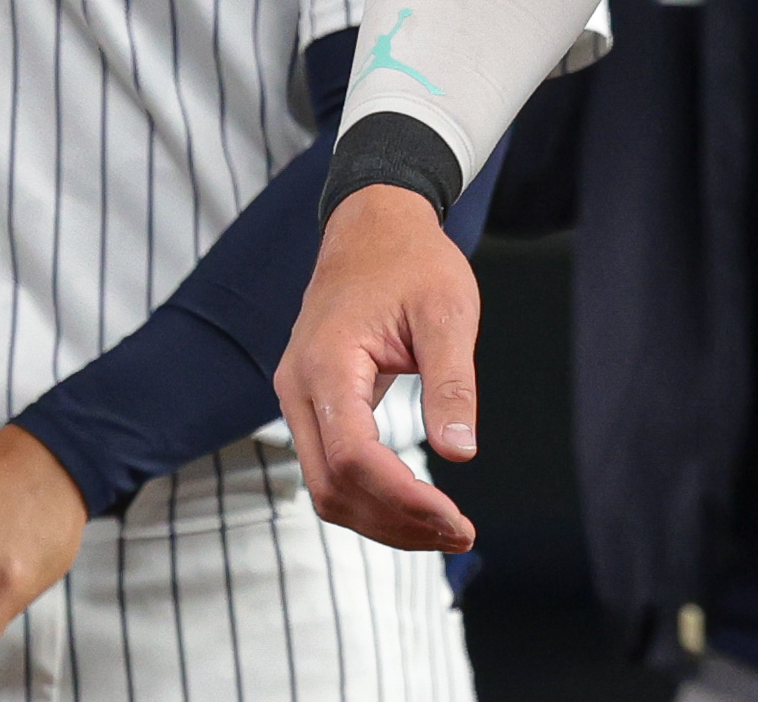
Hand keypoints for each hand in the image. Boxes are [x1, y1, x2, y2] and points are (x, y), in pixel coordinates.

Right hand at [272, 184, 479, 552]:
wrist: (372, 225)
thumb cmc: (412, 261)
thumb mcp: (447, 311)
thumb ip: (451, 382)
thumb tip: (461, 452)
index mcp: (328, 362)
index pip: (353, 457)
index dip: (402, 498)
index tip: (456, 519)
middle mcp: (298, 387)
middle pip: (332, 487)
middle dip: (395, 522)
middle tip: (459, 532)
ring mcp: (296, 397)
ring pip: (326, 488)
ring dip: (382, 518)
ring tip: (444, 527)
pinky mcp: (310, 403)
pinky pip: (329, 467)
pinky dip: (370, 496)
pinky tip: (415, 505)